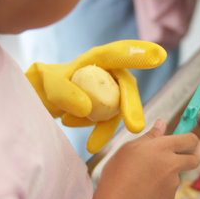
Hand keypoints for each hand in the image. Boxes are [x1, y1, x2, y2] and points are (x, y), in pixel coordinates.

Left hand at [25, 40, 166, 153]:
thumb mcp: (50, 86)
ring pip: (118, 108)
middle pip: (126, 87)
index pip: (119, 54)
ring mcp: (108, 91)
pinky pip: (106, 120)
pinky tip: (76, 129)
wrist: (40, 99)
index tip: (159, 56)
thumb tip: (88, 109)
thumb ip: (66, 94)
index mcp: (97, 59)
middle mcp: (107, 73)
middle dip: (132, 107)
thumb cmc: (46, 84)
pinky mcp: (104, 107)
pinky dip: (96, 130)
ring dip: (107, 127)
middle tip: (135, 127)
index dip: (139, 54)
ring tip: (93, 145)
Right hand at [100, 120, 198, 198]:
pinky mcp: (170, 197)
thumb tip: (161, 124)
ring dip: (168, 175)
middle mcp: (172, 164)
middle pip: (194, 159)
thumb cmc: (119, 172)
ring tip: (144, 178)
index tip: (184, 142)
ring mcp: (173, 182)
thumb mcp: (130, 147)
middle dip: (188, 158)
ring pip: (177, 175)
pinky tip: (145, 189)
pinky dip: (160, 188)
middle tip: (172, 160)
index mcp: (162, 147)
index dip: (189, 140)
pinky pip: (169, 189)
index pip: (189, 139)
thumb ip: (150, 136)